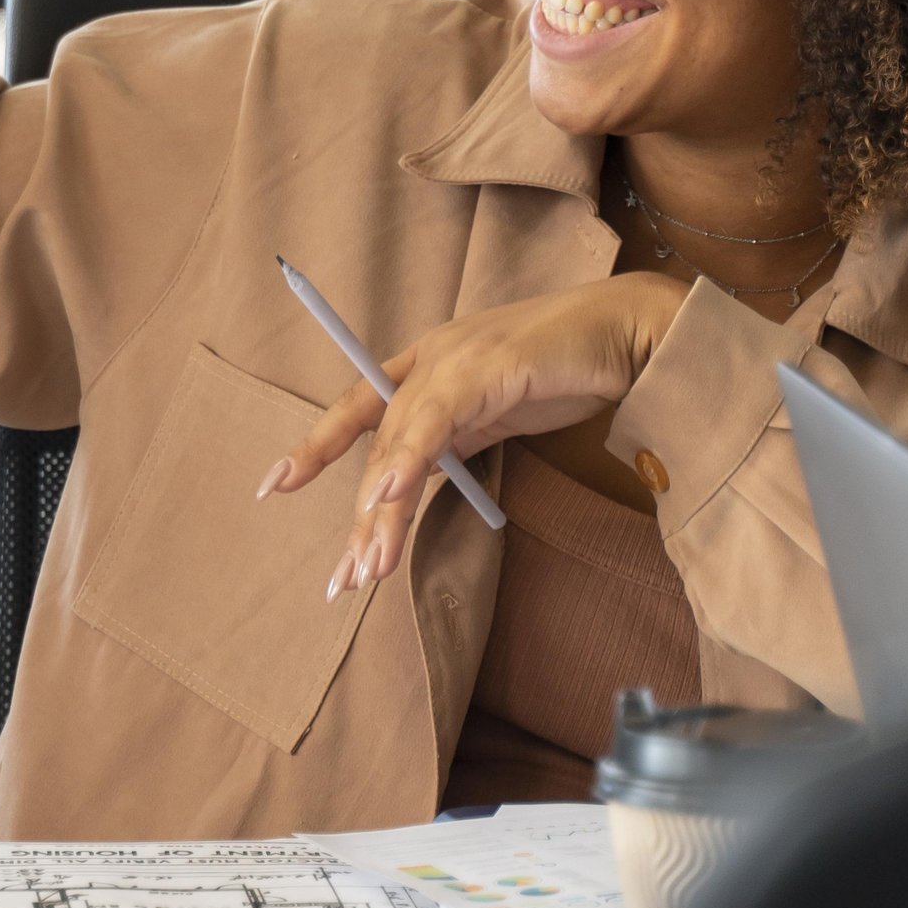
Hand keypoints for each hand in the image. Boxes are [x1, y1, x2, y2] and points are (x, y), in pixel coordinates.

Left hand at [261, 275, 682, 596]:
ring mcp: (453, 358)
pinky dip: (410, 460)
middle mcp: (430, 357)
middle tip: (345, 577)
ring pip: (399, 441)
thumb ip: (457, 438)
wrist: (632, 329)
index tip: (275, 485)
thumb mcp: (498, 412)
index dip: (318, 445)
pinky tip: (389, 498)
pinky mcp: (485, 368)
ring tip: (369, 565)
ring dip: (385, 508)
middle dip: (363, 516)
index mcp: (428, 365)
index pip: (360, 409)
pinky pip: (435, 421)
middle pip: (378, 441)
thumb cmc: (570, 369)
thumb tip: (416, 482)